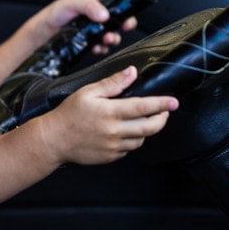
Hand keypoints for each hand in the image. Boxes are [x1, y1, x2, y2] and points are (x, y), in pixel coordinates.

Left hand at [36, 0, 136, 54]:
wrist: (45, 33)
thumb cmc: (56, 12)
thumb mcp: (72, 3)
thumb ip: (89, 6)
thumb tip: (104, 14)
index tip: (134, 5)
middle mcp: (99, 12)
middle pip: (122, 16)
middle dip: (126, 23)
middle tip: (125, 26)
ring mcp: (97, 27)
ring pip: (114, 33)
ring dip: (113, 38)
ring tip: (106, 39)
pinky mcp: (92, 41)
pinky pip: (104, 46)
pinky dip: (103, 48)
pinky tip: (97, 48)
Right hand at [36, 66, 178, 164]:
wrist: (54, 140)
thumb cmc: (69, 113)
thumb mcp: (88, 92)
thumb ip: (112, 83)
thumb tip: (132, 72)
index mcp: (111, 112)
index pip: (144, 107)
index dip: (162, 104)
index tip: (174, 102)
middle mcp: (115, 131)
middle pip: (149, 127)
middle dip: (162, 119)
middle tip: (165, 112)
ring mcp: (113, 146)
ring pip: (141, 140)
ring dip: (147, 130)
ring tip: (144, 120)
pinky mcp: (110, 157)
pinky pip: (128, 149)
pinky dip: (132, 140)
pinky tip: (126, 132)